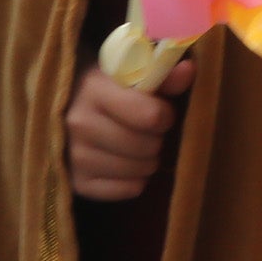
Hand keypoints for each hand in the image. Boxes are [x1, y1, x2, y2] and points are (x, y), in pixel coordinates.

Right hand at [67, 59, 190, 203]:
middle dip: (156, 139)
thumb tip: (188, 70)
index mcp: (93, 88)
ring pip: (140, 170)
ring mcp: (75, 155)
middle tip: (147, 130)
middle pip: (147, 147)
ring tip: (138, 145)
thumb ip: (164, 75)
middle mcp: (79, 123)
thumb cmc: (112, 90)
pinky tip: (126, 163)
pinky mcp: (78, 183)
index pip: (149, 116)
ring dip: (147, 160)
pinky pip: (129, 189)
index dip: (164, 115)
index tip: (161, 111)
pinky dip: (135, 180)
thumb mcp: (134, 75)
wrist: (72, 109)